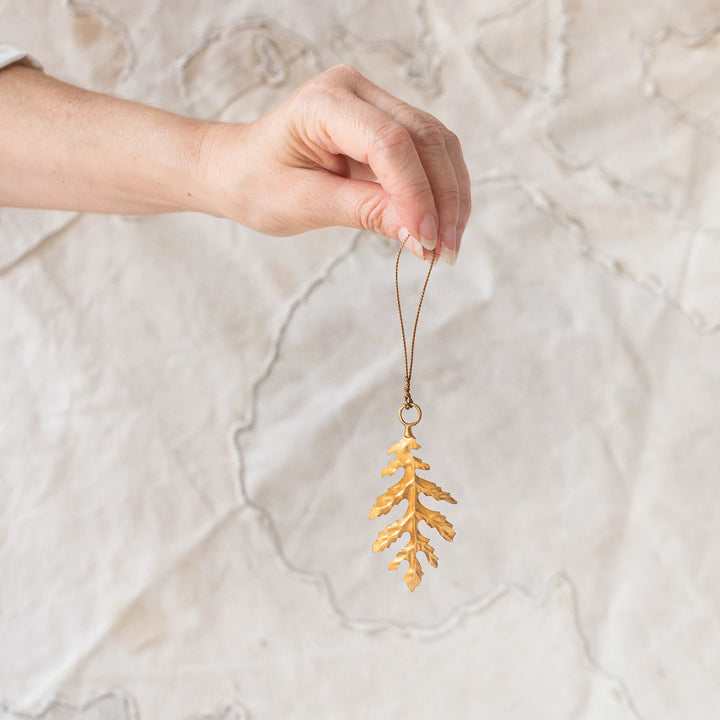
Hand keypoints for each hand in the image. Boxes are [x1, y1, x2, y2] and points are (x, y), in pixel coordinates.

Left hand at [195, 65, 470, 263]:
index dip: (416, 194)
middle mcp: (356, 90)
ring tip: (447, 245)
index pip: (389, 143)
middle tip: (446, 251)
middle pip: (425, 139)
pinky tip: (440, 225)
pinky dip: (439, 190)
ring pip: (436, 144)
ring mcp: (374, 102)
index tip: (427, 241)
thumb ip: (367, 213)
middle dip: (444, 198)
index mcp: (325, 102)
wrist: (238, 170)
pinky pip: (428, 153)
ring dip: (450, 195)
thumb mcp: (306, 204)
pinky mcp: (386, 123)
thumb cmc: (258, 184)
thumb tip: (423, 238)